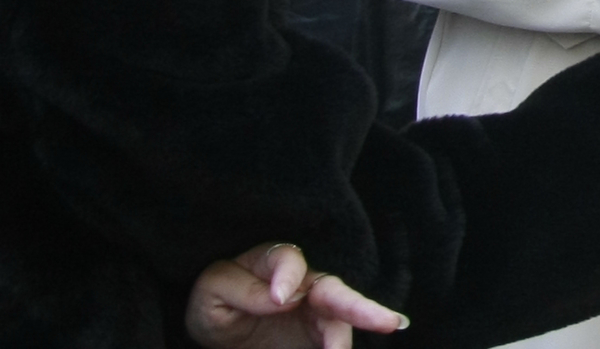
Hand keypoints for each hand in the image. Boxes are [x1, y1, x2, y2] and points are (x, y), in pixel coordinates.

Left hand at [186, 245, 404, 347]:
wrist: (225, 340)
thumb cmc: (217, 307)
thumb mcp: (211, 294)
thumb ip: (239, 288)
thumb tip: (284, 296)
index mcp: (273, 264)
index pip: (287, 259)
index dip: (287, 276)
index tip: (280, 299)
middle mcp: (306, 284)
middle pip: (336, 291)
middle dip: (360, 308)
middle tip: (388, 323)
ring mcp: (319, 312)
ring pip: (343, 322)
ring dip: (350, 340)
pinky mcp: (323, 336)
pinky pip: (336, 342)